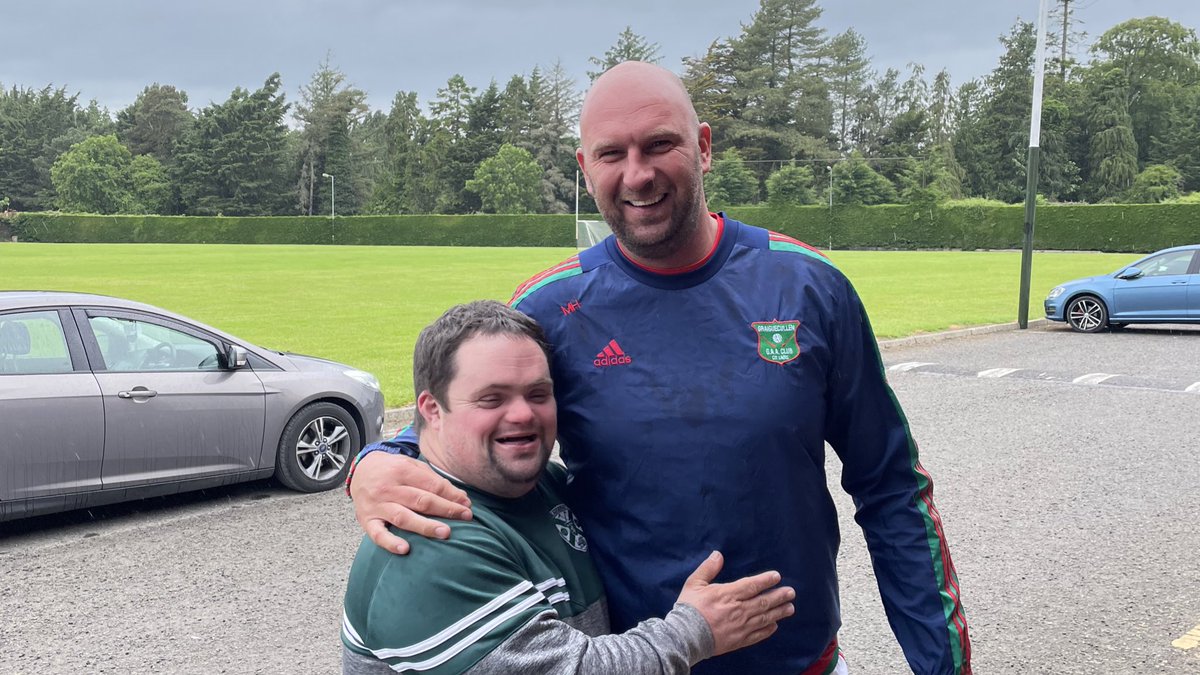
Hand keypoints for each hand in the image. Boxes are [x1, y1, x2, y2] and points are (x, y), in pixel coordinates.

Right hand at [350, 452, 472, 553]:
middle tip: (466, 517)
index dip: (451, 495)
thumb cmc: (392, 470)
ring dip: (425, 526)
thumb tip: (460, 498)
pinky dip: (390, 543)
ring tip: (445, 533)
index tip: (467, 504)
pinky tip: (405, 549)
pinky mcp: (366, 520)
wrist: (360, 471)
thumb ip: (434, 480)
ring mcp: (377, 505)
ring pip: (403, 517)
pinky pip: (377, 534)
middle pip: (421, 501)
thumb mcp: (411, 466)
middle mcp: (388, 488)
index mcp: (402, 471)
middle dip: (445, 509)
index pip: (431, 485)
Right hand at [676, 551, 795, 656]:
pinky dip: (767, 630)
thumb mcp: (694, 584)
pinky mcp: (738, 640)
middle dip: (779, 596)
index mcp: (727, 594)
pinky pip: (757, 635)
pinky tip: (775, 626)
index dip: (766, 580)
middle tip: (791, 592)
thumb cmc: (689, 608)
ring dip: (778, 612)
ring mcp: (740, 626)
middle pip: (763, 602)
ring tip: (790, 608)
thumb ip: (708, 569)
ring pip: (764, 618)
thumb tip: (718, 554)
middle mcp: (737, 610)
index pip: (752, 585)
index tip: (777, 576)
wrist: (684, 636)